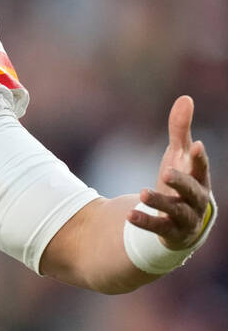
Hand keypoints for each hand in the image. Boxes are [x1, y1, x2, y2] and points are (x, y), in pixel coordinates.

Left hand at [130, 95, 213, 250]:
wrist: (184, 224)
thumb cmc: (183, 183)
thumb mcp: (179, 156)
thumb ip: (180, 130)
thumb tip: (185, 98)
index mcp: (200, 180)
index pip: (202, 168)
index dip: (200, 158)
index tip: (196, 145)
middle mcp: (196, 200)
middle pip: (192, 191)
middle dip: (181, 182)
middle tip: (167, 172)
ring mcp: (185, 218)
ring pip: (176, 210)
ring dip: (161, 201)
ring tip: (144, 192)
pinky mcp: (170, 232)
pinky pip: (158, 228)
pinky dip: (145, 221)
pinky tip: (129, 215)